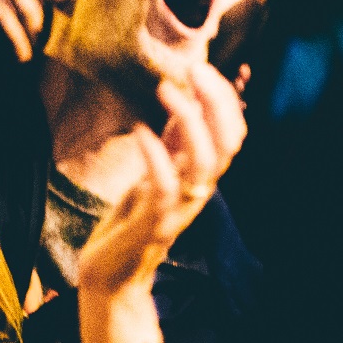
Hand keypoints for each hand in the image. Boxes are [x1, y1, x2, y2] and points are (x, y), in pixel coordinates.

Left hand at [73, 63, 247, 342]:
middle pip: (229, 142)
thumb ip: (172, 140)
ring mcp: (179, 207)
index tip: (202, 68)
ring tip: (167, 91)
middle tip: (194, 71)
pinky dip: (156, 155)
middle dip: (217, 102)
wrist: (109, 273)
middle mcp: (199, 190)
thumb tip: (183, 97)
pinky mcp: (153, 223)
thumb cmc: (132, 220)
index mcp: (202, 176)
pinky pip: (165, 187)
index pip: (233, 132)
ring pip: (206, 163)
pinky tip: (141, 131)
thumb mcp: (156, 171)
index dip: (225, 98)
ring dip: (190, 122)